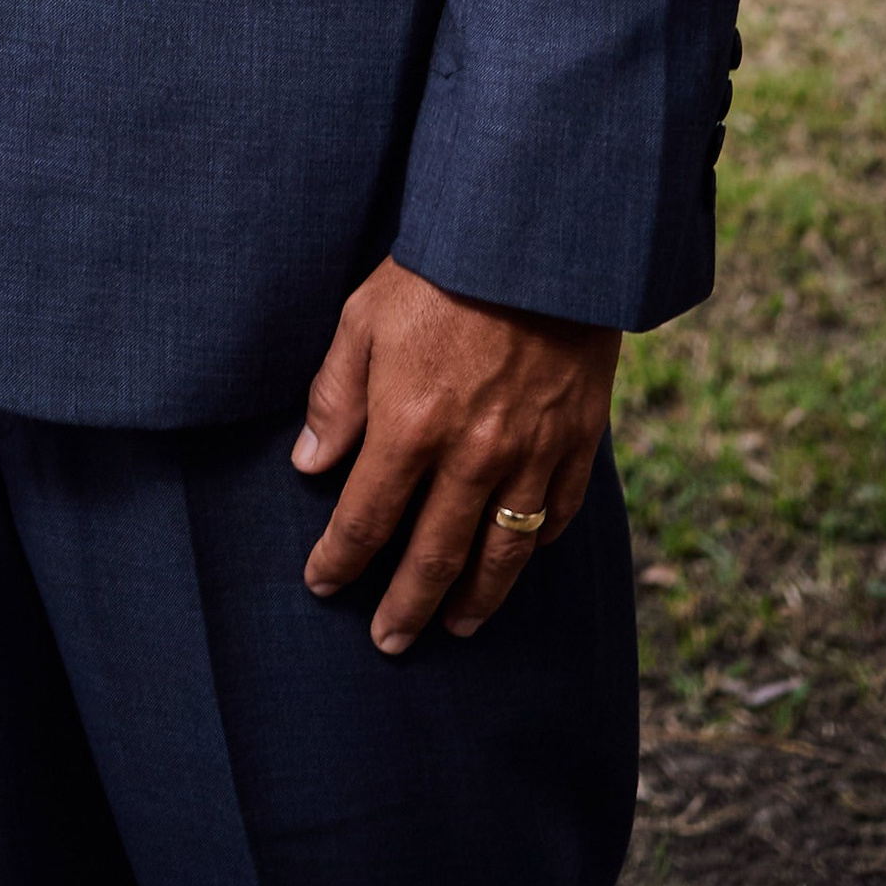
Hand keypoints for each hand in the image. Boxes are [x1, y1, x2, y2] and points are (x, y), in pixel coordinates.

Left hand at [294, 256, 619, 653]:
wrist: (536, 242)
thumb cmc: (438, 274)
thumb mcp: (362, 320)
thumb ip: (335, 398)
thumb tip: (309, 464)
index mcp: (410, 427)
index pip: (366, 519)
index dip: (340, 560)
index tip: (322, 585)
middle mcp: (472, 457)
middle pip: (432, 556)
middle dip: (404, 606)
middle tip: (388, 642)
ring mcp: (530, 456)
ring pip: (501, 554)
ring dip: (474, 599)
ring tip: (454, 626)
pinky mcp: (576, 443)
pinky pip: (555, 515)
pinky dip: (534, 547)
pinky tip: (517, 561)